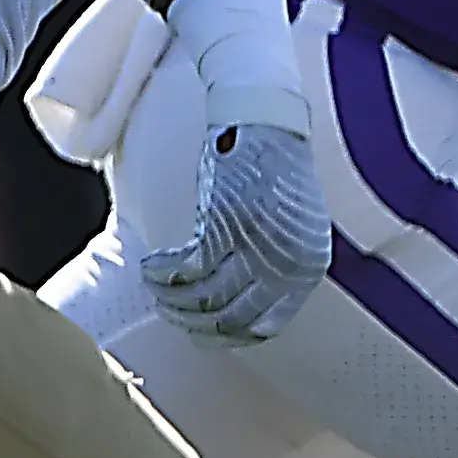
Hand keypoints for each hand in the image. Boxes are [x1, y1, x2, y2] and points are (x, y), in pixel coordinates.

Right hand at [140, 121, 330, 346]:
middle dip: (191, 321)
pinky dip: (163, 274)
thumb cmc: (275, 173)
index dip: (225, 336)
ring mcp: (257, 243)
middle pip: (228, 316)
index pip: (264, 326)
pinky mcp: (226, 222)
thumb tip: (237, 307)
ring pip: (203, 297)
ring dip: (171, 299)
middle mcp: (286, 262)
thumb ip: (275, 267)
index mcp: (307, 268)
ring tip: (156, 288)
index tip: (200, 332)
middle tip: (169, 311)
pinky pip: (186, 268)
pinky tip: (151, 269)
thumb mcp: (292, 229)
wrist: (267, 121)